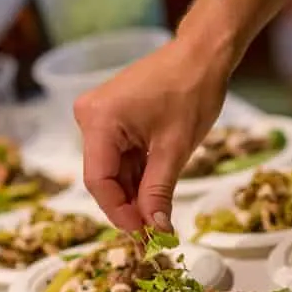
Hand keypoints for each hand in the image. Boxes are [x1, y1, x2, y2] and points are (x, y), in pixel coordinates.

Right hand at [74, 37, 231, 231]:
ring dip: (135, 193)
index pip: (98, 181)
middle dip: (129, 205)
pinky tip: (155, 193)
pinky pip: (120, 156)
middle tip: (155, 233)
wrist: (202, 55)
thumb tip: (156, 230)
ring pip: (113, 170)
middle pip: (104, 177)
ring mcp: (99, 116)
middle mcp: (90, 117)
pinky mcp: (112, 117)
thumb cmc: (191, 92)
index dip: (119, 213)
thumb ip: (159, 192)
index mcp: (99, 120)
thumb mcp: (175, 149)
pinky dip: (138, 175)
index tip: (143, 236)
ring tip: (160, 217)